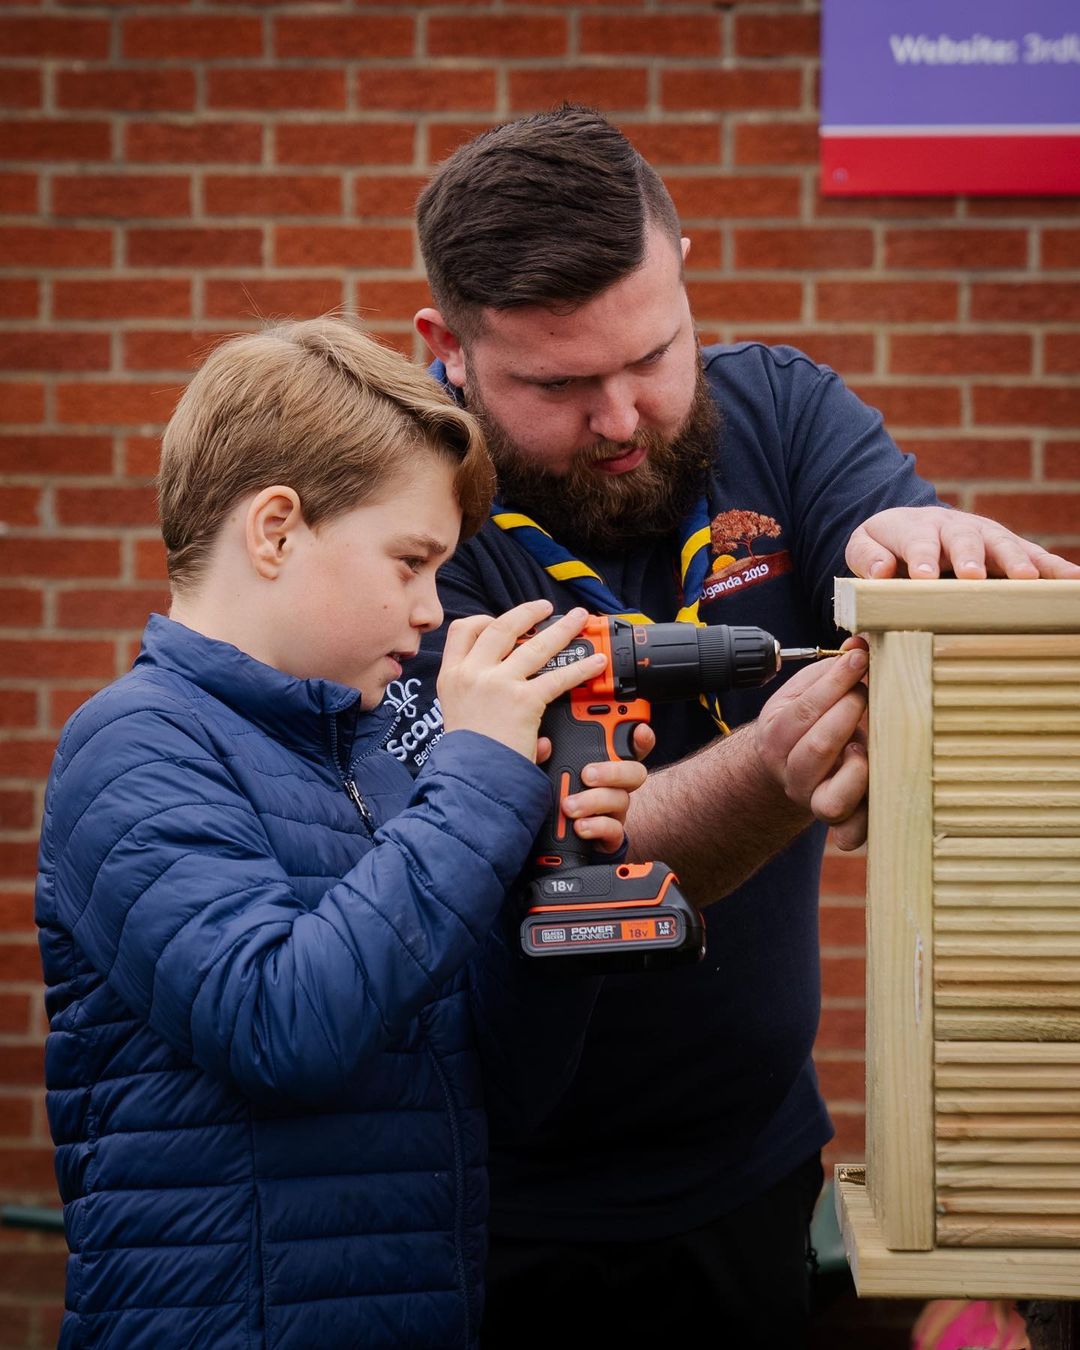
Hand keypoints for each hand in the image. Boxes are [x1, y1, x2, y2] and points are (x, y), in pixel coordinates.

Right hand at [437, 602, 607, 762]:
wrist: (469, 781)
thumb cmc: (467, 759)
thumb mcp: (459, 719)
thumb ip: (484, 702)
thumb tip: (524, 709)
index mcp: (451, 677)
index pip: (463, 630)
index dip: (485, 620)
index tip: (501, 620)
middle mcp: (472, 674)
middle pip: (501, 627)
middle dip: (528, 613)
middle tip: (546, 608)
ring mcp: (497, 683)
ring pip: (535, 644)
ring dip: (562, 629)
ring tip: (579, 619)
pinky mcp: (523, 700)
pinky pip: (558, 677)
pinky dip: (582, 668)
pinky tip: (596, 663)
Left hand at [556, 723, 654, 854]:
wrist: (547, 842)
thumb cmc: (547, 799)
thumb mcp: (543, 770)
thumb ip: (544, 753)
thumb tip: (543, 745)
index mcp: (600, 764)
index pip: (627, 745)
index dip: (639, 737)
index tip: (639, 729)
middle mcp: (613, 786)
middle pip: (635, 772)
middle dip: (614, 771)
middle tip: (587, 774)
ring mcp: (613, 812)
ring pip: (621, 800)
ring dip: (594, 802)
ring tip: (569, 806)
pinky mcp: (609, 837)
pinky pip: (615, 830)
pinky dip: (598, 827)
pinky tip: (580, 826)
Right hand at [754, 640, 869, 850]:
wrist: (792, 768)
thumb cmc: (807, 723)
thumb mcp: (808, 691)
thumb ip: (832, 670)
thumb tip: (861, 641)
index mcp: (776, 738)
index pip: (804, 710)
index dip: (835, 682)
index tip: (860, 658)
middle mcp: (792, 775)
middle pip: (816, 749)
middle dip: (849, 713)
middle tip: (867, 694)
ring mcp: (815, 802)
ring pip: (832, 799)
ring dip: (857, 767)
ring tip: (865, 744)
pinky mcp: (841, 822)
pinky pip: (852, 835)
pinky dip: (867, 818)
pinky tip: (876, 785)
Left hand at [846, 506, 1079, 580]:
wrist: (909, 526)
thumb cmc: (887, 545)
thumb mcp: (864, 545)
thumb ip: (866, 556)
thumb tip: (882, 570)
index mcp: (915, 526)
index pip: (917, 540)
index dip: (921, 556)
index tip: (922, 575)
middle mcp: (953, 526)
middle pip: (964, 537)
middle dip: (971, 556)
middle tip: (973, 576)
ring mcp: (983, 535)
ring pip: (1003, 543)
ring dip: (1015, 560)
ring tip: (1029, 580)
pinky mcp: (1006, 547)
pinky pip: (1033, 555)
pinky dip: (1053, 566)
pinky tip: (1072, 580)